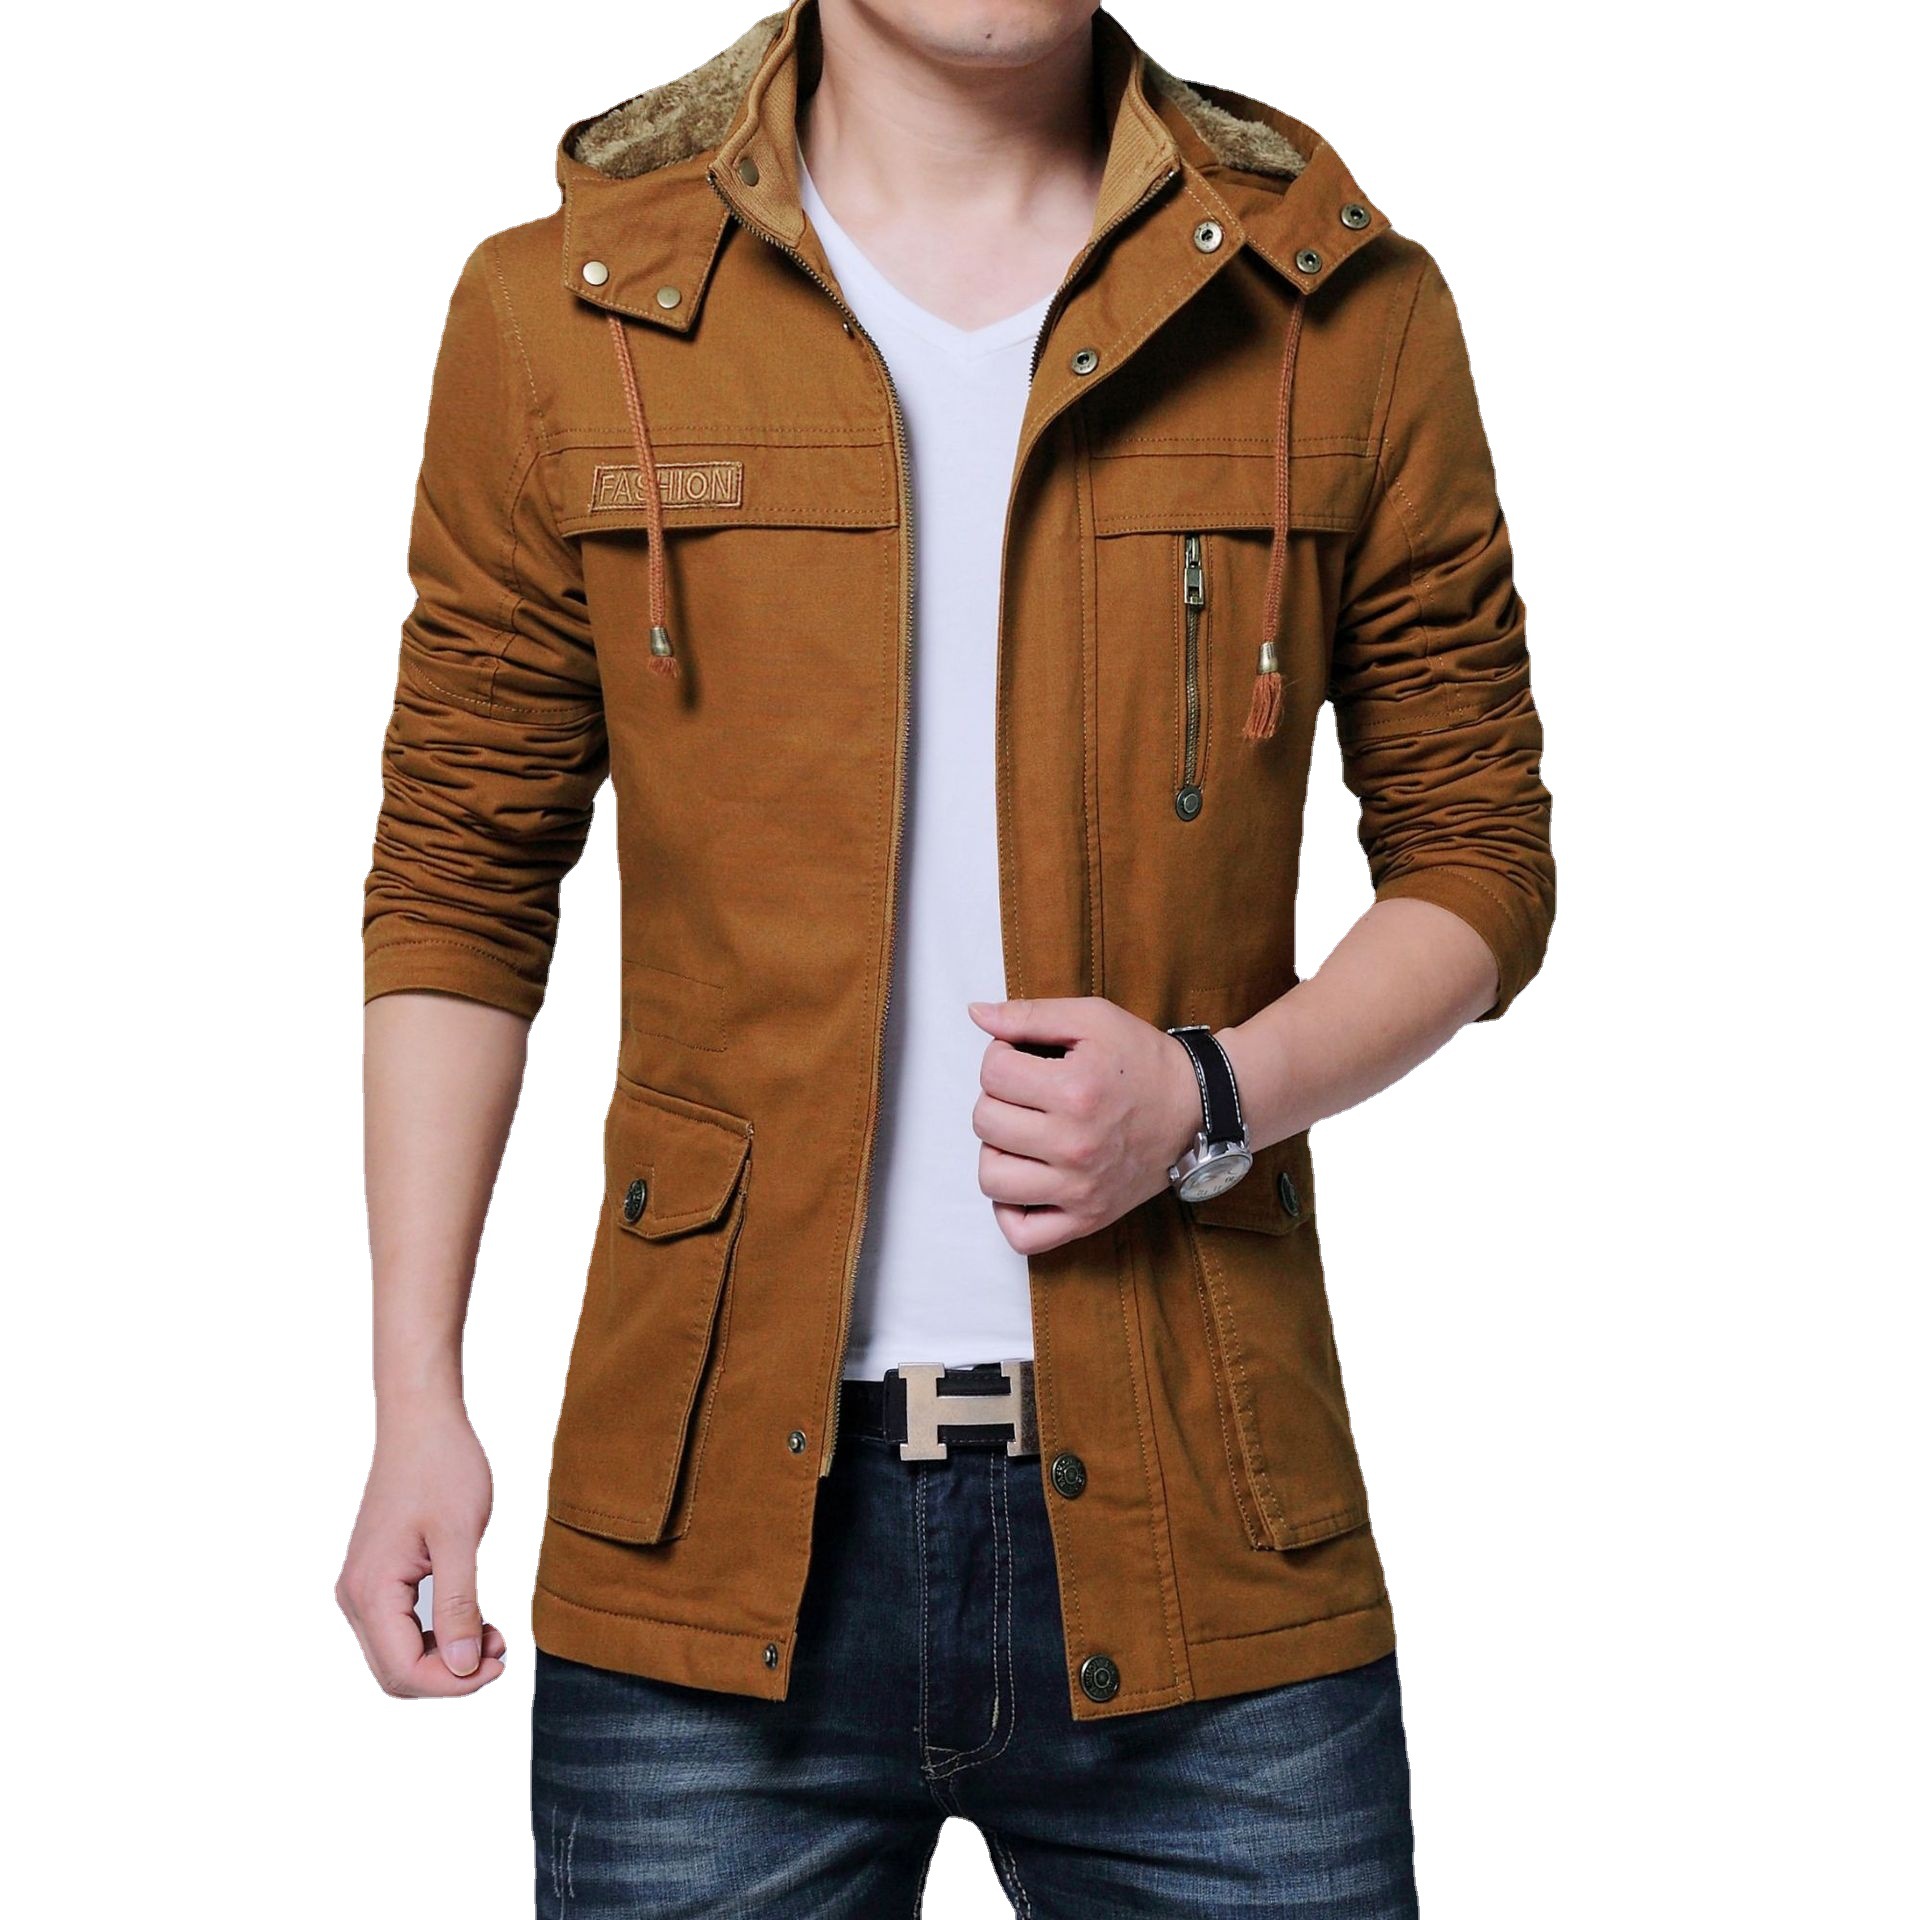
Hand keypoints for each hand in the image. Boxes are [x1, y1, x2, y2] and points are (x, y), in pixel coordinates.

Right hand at [336, 1403, 505, 1696]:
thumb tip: (464, 1667)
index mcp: (371, 1590)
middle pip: (396, 1672)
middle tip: (500, 1653)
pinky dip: (437, 1635)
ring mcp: (363, 1587)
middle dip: (451, 1674)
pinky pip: (401, 1628)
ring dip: (446, 1657)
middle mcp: (356, 1596)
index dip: (453, 1683)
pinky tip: (476, 1620)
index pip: (403, 1671)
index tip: (498, 1665)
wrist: (421, 1422)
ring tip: (495, 1637)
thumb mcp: (460, 1537)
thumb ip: (459, 1605)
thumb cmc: (442, 1467)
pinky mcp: (378, 1576)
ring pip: (398, 1654)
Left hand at [969, 997, 1203, 1254]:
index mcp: (1076, 1090)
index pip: (992, 1073)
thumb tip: (975, 1014)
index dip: (1001, 1058)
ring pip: (991, 1177)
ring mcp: (1080, 1189)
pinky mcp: (1087, 1218)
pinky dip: (1010, 1210)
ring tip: (1025, 1135)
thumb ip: (1029, 1015)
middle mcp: (1076, 1145)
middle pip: (985, 1122)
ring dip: (998, 1151)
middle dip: (998, 1099)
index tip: (1026, 1061)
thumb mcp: (1092, 1019)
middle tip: (1029, 1095)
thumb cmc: (1142, 1061)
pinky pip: (1022, 1235)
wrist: (1197, 1109)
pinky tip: (1026, 1179)